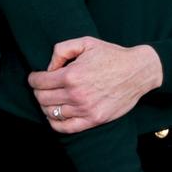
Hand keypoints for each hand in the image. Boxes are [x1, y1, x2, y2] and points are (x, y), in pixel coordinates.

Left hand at [27, 37, 162, 133]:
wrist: (138, 71)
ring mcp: (85, 109)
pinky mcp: (94, 119)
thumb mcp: (86, 43)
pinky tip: (55, 115)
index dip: (33, 79)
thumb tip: (49, 67)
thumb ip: (62, 50)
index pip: (39, 82)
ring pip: (52, 113)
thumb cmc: (112, 55)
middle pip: (42, 98)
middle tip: (41, 87)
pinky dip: (55, 123)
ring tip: (50, 99)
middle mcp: (76, 94)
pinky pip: (65, 128)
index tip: (34, 78)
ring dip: (46, 106)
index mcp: (72, 75)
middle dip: (38, 91)